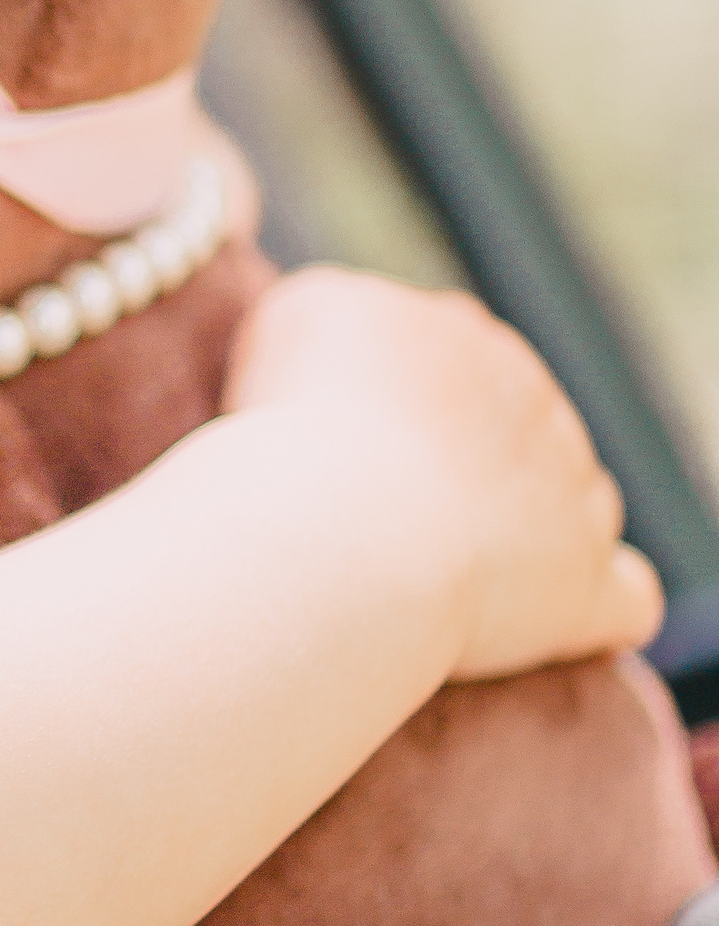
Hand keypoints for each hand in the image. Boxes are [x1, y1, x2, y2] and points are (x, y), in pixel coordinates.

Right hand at [223, 266, 662, 680]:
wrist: (349, 526)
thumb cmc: (304, 424)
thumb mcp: (298, 317)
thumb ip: (340, 311)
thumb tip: (351, 340)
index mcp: (458, 333)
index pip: (444, 352)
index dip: (397, 402)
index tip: (340, 446)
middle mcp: (532, 400)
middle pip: (514, 422)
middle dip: (463, 464)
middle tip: (374, 513)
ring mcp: (573, 493)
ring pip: (575, 499)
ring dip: (532, 528)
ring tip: (444, 568)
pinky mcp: (588, 586)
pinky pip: (626, 595)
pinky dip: (597, 603)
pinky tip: (550, 614)